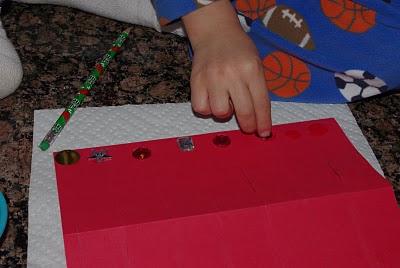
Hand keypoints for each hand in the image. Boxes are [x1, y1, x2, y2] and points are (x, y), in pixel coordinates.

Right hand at [182, 0, 271, 136]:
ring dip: (224, 113)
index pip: (261, 102)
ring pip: (220, 113)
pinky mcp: (196, 80)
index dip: (263, 122)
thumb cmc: (239, 50)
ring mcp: (212, 78)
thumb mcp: (256, 63)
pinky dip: (207, 108)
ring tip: (226, 101)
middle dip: (248, 125)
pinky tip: (211, 99)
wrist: (215, 32)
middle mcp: (233, 74)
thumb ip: (258, 88)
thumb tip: (259, 118)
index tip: (264, 133)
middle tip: (249, 127)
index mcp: (252, 69)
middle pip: (244, 111)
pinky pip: (201, 108)